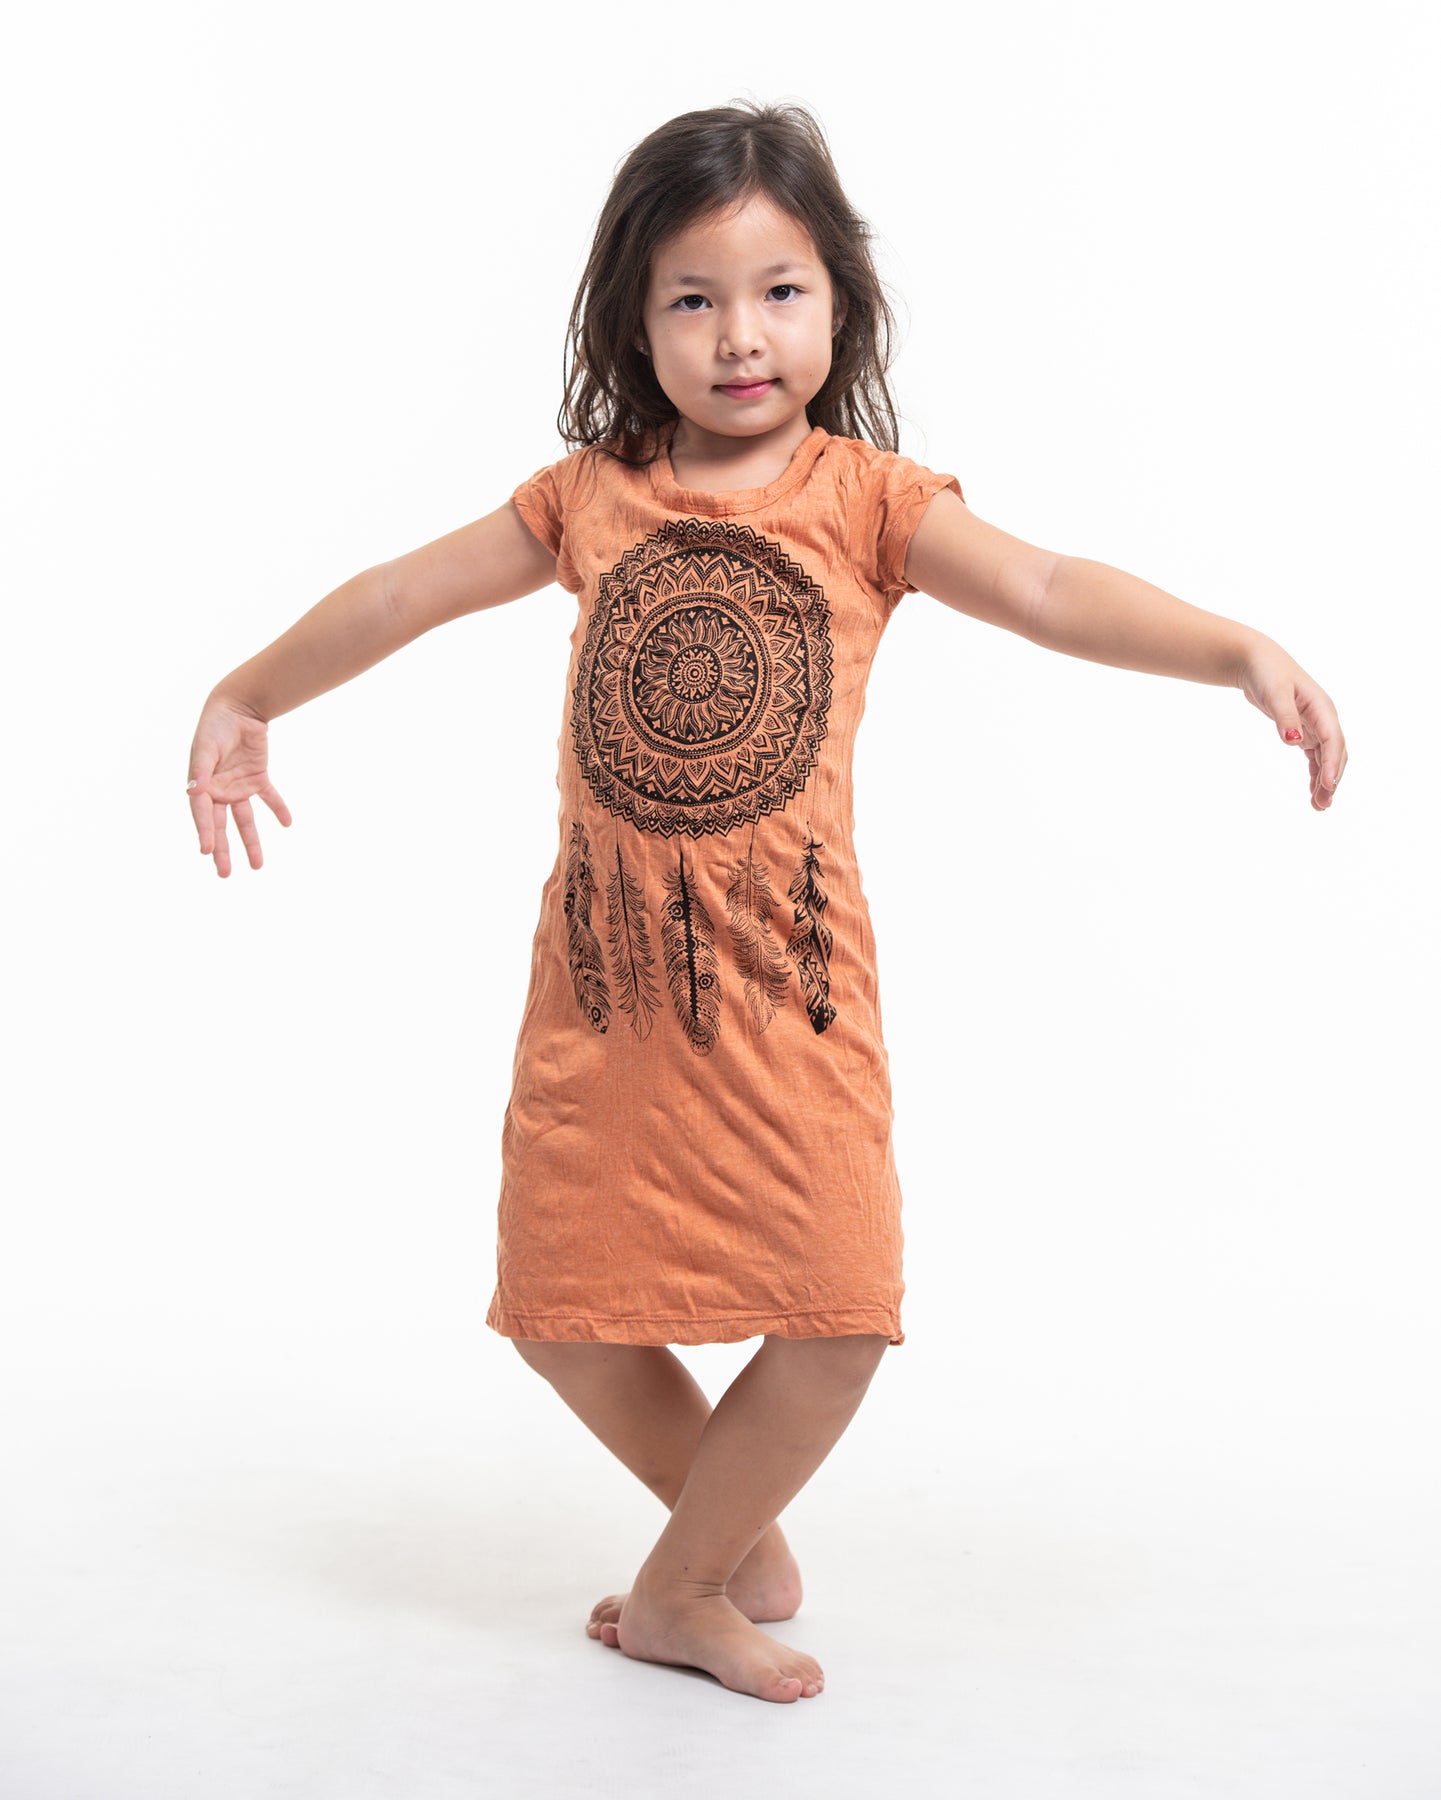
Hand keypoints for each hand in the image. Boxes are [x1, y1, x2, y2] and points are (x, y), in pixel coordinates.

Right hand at [187, 694, 292, 875]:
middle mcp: (219, 790)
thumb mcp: (205, 748)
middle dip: (224, 850)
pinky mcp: (257, 778)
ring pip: (245, 820)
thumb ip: (200, 770)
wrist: (237, 707)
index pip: (203, 815)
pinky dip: (278, 809)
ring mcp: (239, 786)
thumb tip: (192, 793)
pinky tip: (287, 823)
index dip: (204, 833)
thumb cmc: (215, 726)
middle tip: (225, 874)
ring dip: (252, 841)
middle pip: (221, 826)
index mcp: (202, 786)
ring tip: (258, 866)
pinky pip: (269, 797)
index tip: (207, 852)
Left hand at [1237, 639, 1346, 810]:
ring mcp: (1315, 725)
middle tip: (1323, 804)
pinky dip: (1315, 773)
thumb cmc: (1267, 673)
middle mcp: (1323, 718)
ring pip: (1326, 758)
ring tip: (1320, 806)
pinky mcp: (1304, 730)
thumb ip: (1285, 717)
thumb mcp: (1274, 693)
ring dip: (1325, 781)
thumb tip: (1294, 741)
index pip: (1333, 740)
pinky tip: (1313, 791)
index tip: (1328, 785)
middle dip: (1331, 779)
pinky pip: (1315, 756)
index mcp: (1321, 708)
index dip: (1332, 763)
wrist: (1256, 662)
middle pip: (1334, 753)